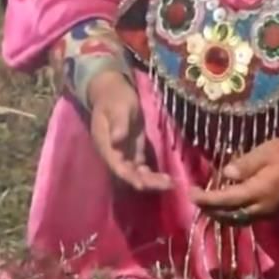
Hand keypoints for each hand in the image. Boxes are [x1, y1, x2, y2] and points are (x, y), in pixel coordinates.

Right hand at [87, 71, 170, 192]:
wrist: (113, 93)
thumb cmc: (114, 98)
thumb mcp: (118, 107)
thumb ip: (118, 123)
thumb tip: (117, 141)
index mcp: (106, 146)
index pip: (117, 167)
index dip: (130, 177)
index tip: (143, 185)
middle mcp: (114, 155)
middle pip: (129, 175)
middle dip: (147, 182)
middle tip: (168, 184)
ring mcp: (125, 154)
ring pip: (137, 174)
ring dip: (152, 181)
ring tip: (171, 183)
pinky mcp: (134, 151)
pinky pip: (143, 168)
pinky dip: (154, 174)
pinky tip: (168, 178)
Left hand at [190, 138, 278, 224]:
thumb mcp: (266, 152)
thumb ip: (246, 164)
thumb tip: (226, 174)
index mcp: (259, 191)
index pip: (227, 199)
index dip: (207, 199)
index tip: (191, 193)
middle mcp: (261, 207)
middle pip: (229, 215)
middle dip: (209, 209)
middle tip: (194, 197)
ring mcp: (266, 213)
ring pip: (236, 220)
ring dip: (219, 213)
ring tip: (205, 202)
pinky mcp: (269, 212)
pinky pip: (244, 218)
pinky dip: (230, 214)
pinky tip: (224, 204)